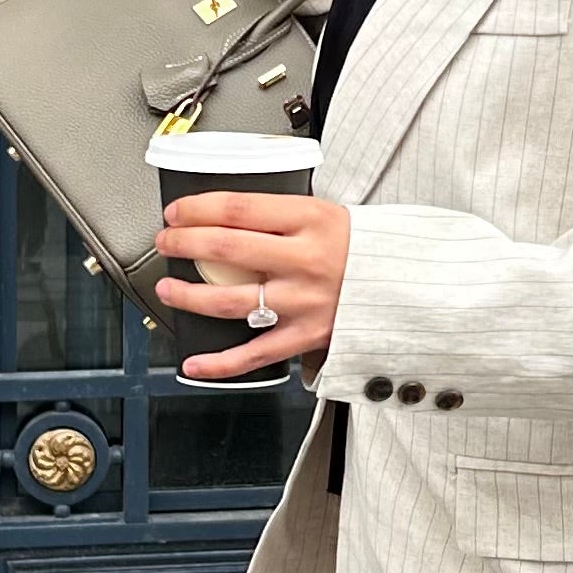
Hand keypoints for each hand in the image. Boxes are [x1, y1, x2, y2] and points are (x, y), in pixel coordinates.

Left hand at [159, 192, 352, 379]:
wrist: (407, 284)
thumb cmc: (359, 248)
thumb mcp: (323, 213)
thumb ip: (277, 216)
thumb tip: (222, 215)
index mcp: (310, 221)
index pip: (238, 209)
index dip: (197, 209)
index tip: (176, 213)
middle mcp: (304, 260)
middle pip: (226, 250)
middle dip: (183, 244)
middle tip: (166, 243)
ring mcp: (303, 302)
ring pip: (229, 301)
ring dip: (188, 295)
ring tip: (167, 288)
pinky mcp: (305, 336)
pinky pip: (254, 354)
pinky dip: (219, 363)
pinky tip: (194, 362)